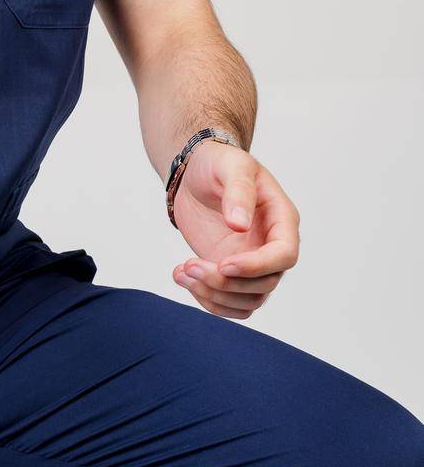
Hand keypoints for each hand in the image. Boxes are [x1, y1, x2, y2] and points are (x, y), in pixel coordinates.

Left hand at [170, 140, 299, 318]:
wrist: (196, 172)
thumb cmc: (219, 163)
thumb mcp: (230, 166)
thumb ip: (238, 191)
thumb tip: (240, 225)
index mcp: (282, 219)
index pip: (284, 255)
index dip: (257, 266)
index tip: (223, 264)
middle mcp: (272, 246)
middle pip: (264, 284)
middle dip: (226, 283)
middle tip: (190, 265)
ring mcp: (252, 263)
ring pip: (248, 301)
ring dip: (213, 295)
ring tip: (181, 272)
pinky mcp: (231, 272)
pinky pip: (229, 303)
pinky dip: (207, 299)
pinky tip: (182, 276)